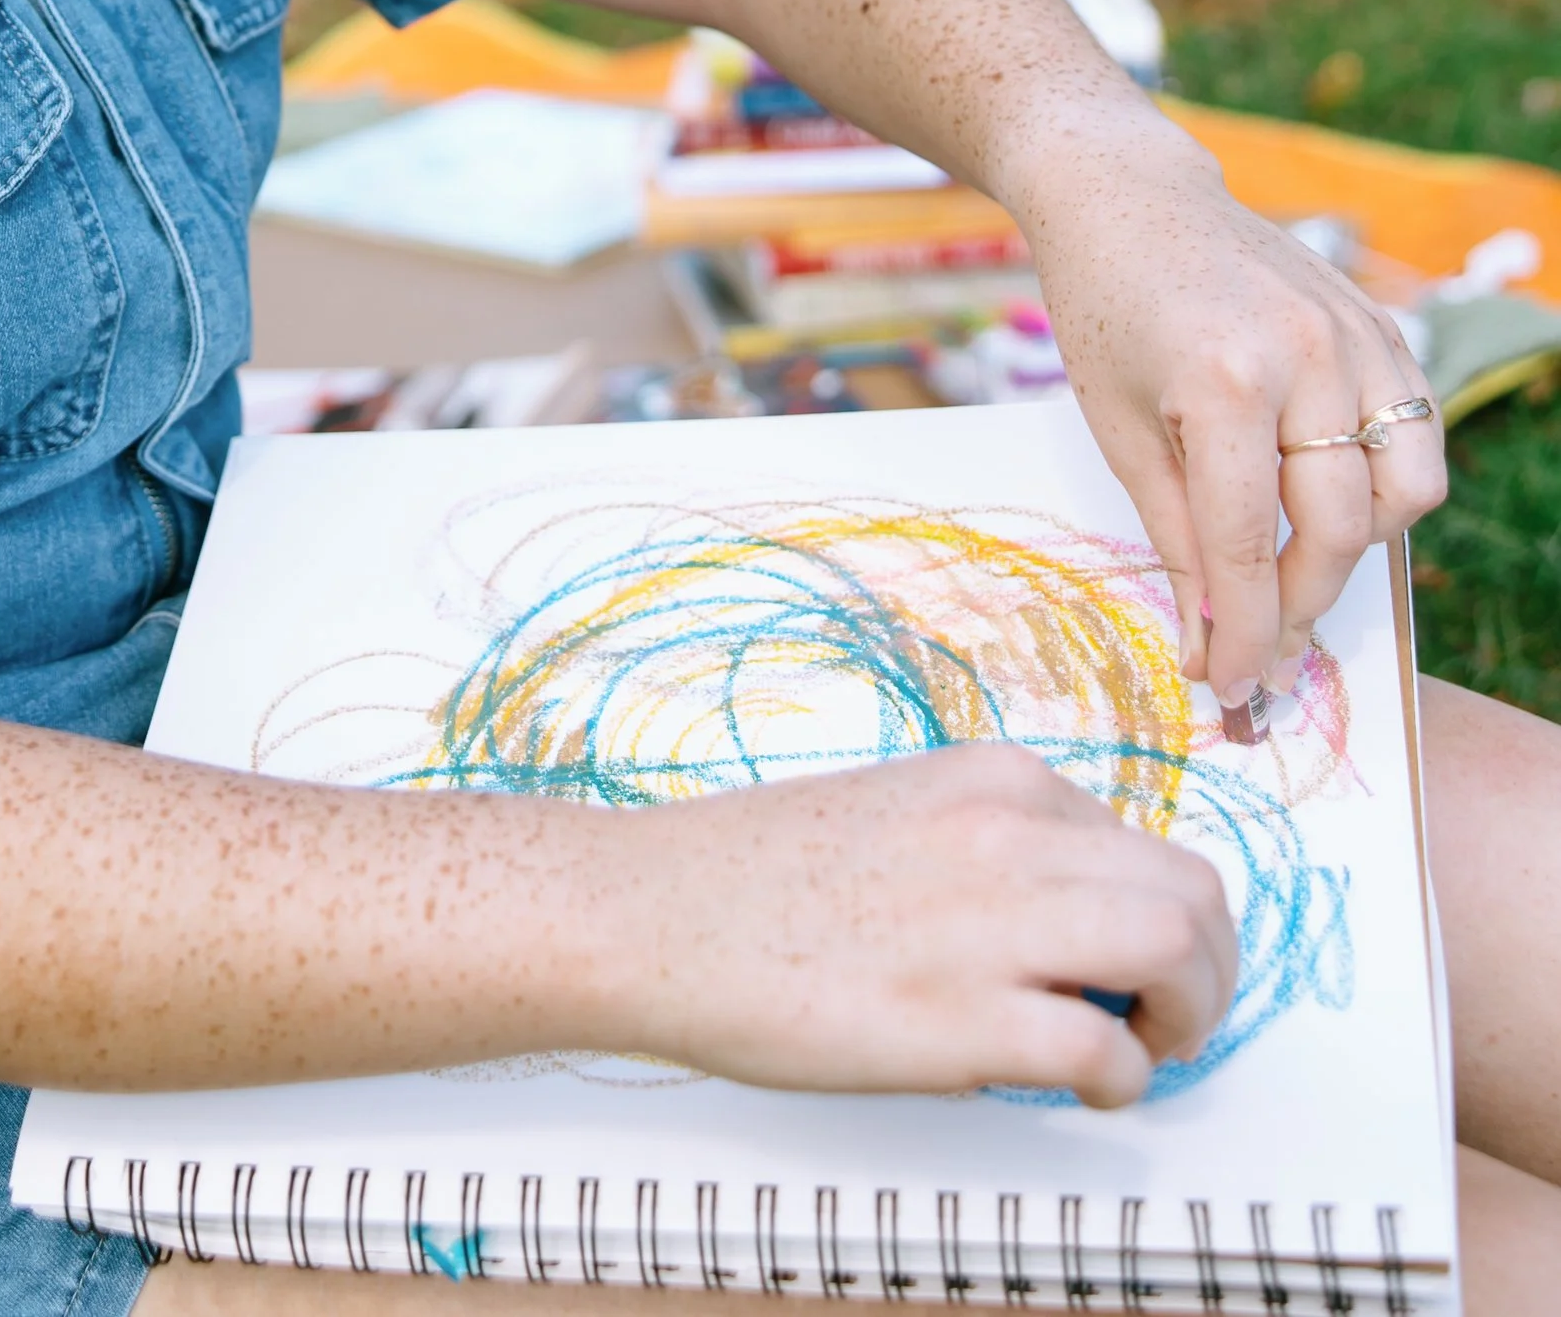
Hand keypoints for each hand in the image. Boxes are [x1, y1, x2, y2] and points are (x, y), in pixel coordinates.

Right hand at [601, 742, 1233, 1110]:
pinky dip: (1121, 1080)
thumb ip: (996, 847)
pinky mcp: (964, 1020)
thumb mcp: (903, 813)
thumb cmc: (759, 875)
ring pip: (1180, 951)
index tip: (1133, 968)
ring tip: (1142, 1048)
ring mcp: (991, 924)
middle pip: (1194, 894)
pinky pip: (1109, 1052)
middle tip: (1174, 1020)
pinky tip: (1080, 1086)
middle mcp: (1010, 834)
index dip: (1163, 918)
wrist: (655, 912)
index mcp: (995, 780)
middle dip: (1212, 971)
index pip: (1148, 844)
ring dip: (1190, 1017)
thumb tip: (1078, 921)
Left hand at [1014, 123, 1444, 706]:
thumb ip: (1177, 540)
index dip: (1242, 632)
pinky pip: (1415, 436)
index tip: (1232, 687)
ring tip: (1287, 560)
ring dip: (1353, 550)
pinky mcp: (1381, 326)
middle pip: (1336, 531)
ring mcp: (1355, 336)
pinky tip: (1322, 494)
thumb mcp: (1120, 431)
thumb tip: (1207, 646)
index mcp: (1225, 382)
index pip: (1250, 545)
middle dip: (1297, 605)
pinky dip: (1382, 486)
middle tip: (1258, 644)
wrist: (1128, 195)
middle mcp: (1308, 356)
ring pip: (1403, 494)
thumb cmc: (1105, 309)